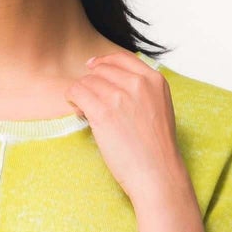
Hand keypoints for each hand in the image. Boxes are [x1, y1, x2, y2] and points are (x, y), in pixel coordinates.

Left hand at [64, 53, 184, 204]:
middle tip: (89, 100)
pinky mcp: (103, 112)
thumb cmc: (156, 149)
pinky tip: (78, 111)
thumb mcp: (159, 109)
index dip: (104, 62)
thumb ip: (143, 92)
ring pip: (87, 81)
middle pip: (102, 70)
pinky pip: (77, 92)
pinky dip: (72, 98)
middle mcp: (138, 84)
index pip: (122, 58)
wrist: (157, 173)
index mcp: (155, 80)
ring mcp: (120, 96)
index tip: (92, 68)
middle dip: (92, 83)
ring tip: (86, 110)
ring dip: (81, 94)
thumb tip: (112, 83)